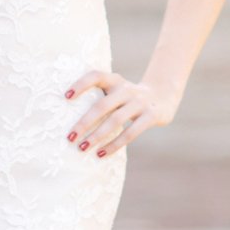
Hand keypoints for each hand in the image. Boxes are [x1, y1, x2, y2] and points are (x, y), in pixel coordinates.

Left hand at [63, 69, 181, 156]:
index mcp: (115, 80)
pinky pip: (131, 133)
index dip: (80, 84)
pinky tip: (101, 154)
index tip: (66, 97)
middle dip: (84, 122)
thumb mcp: (116, 90)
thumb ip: (100, 97)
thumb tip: (71, 120)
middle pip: (102, 105)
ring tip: (82, 148)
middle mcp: (126, 89)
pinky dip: (115, 144)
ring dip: (97, 136)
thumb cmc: (128, 97)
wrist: (163, 95)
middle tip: (70, 137)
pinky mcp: (151, 116)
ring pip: (115, 120)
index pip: (96, 76)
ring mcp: (140, 102)